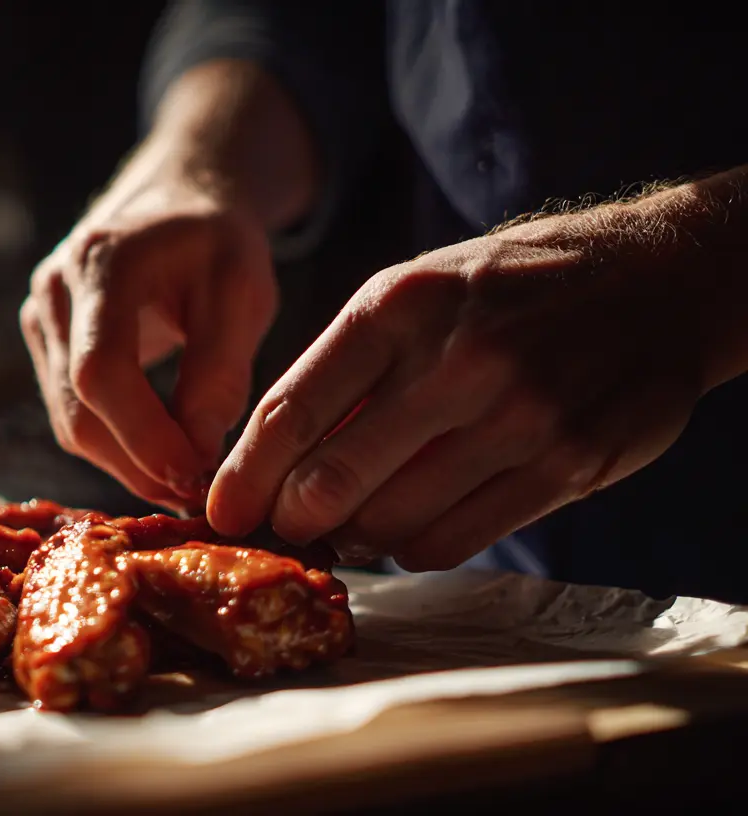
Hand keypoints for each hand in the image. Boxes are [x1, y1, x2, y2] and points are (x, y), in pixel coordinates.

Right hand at [21, 161, 277, 509]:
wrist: (178, 202)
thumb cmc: (217, 241)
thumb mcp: (243, 291)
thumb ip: (220, 371)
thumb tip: (198, 457)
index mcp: (102, 262)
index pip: (100, 370)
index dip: (143, 436)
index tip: (194, 476)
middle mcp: (55, 291)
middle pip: (77, 408)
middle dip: (137, 463)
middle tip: (196, 495)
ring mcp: (40, 317)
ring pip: (70, 422)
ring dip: (127, 463)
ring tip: (186, 479)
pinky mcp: (44, 343)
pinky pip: (72, 414)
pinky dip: (116, 445)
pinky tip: (161, 454)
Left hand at [207, 199, 718, 569]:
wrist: (657, 280)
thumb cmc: (508, 290)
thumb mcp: (417, 293)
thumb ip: (348, 368)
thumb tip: (271, 457)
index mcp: (400, 305)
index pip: (292, 408)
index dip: (244, 475)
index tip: (219, 510)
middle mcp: (456, 359)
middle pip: (333, 479)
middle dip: (292, 518)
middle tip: (282, 527)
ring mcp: (517, 415)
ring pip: (392, 522)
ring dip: (355, 538)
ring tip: (348, 526)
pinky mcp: (566, 464)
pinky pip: (455, 538)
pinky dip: (414, 546)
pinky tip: (409, 527)